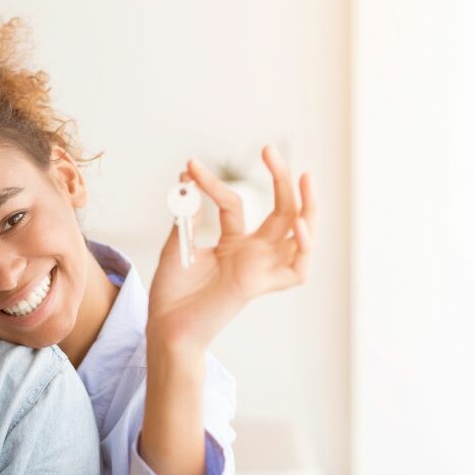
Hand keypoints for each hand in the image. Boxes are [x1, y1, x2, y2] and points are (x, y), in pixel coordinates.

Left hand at [148, 145, 316, 350]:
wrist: (165, 325)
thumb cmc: (171, 292)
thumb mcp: (178, 243)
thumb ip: (188, 213)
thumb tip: (187, 178)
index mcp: (234, 245)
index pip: (235, 204)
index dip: (212, 183)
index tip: (189, 167)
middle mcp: (253, 255)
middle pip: (282, 212)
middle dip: (281, 179)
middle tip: (269, 149)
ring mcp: (260, 269)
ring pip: (300, 236)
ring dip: (309, 206)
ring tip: (306, 178)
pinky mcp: (260, 285)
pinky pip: (297, 270)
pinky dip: (304, 249)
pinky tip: (299, 227)